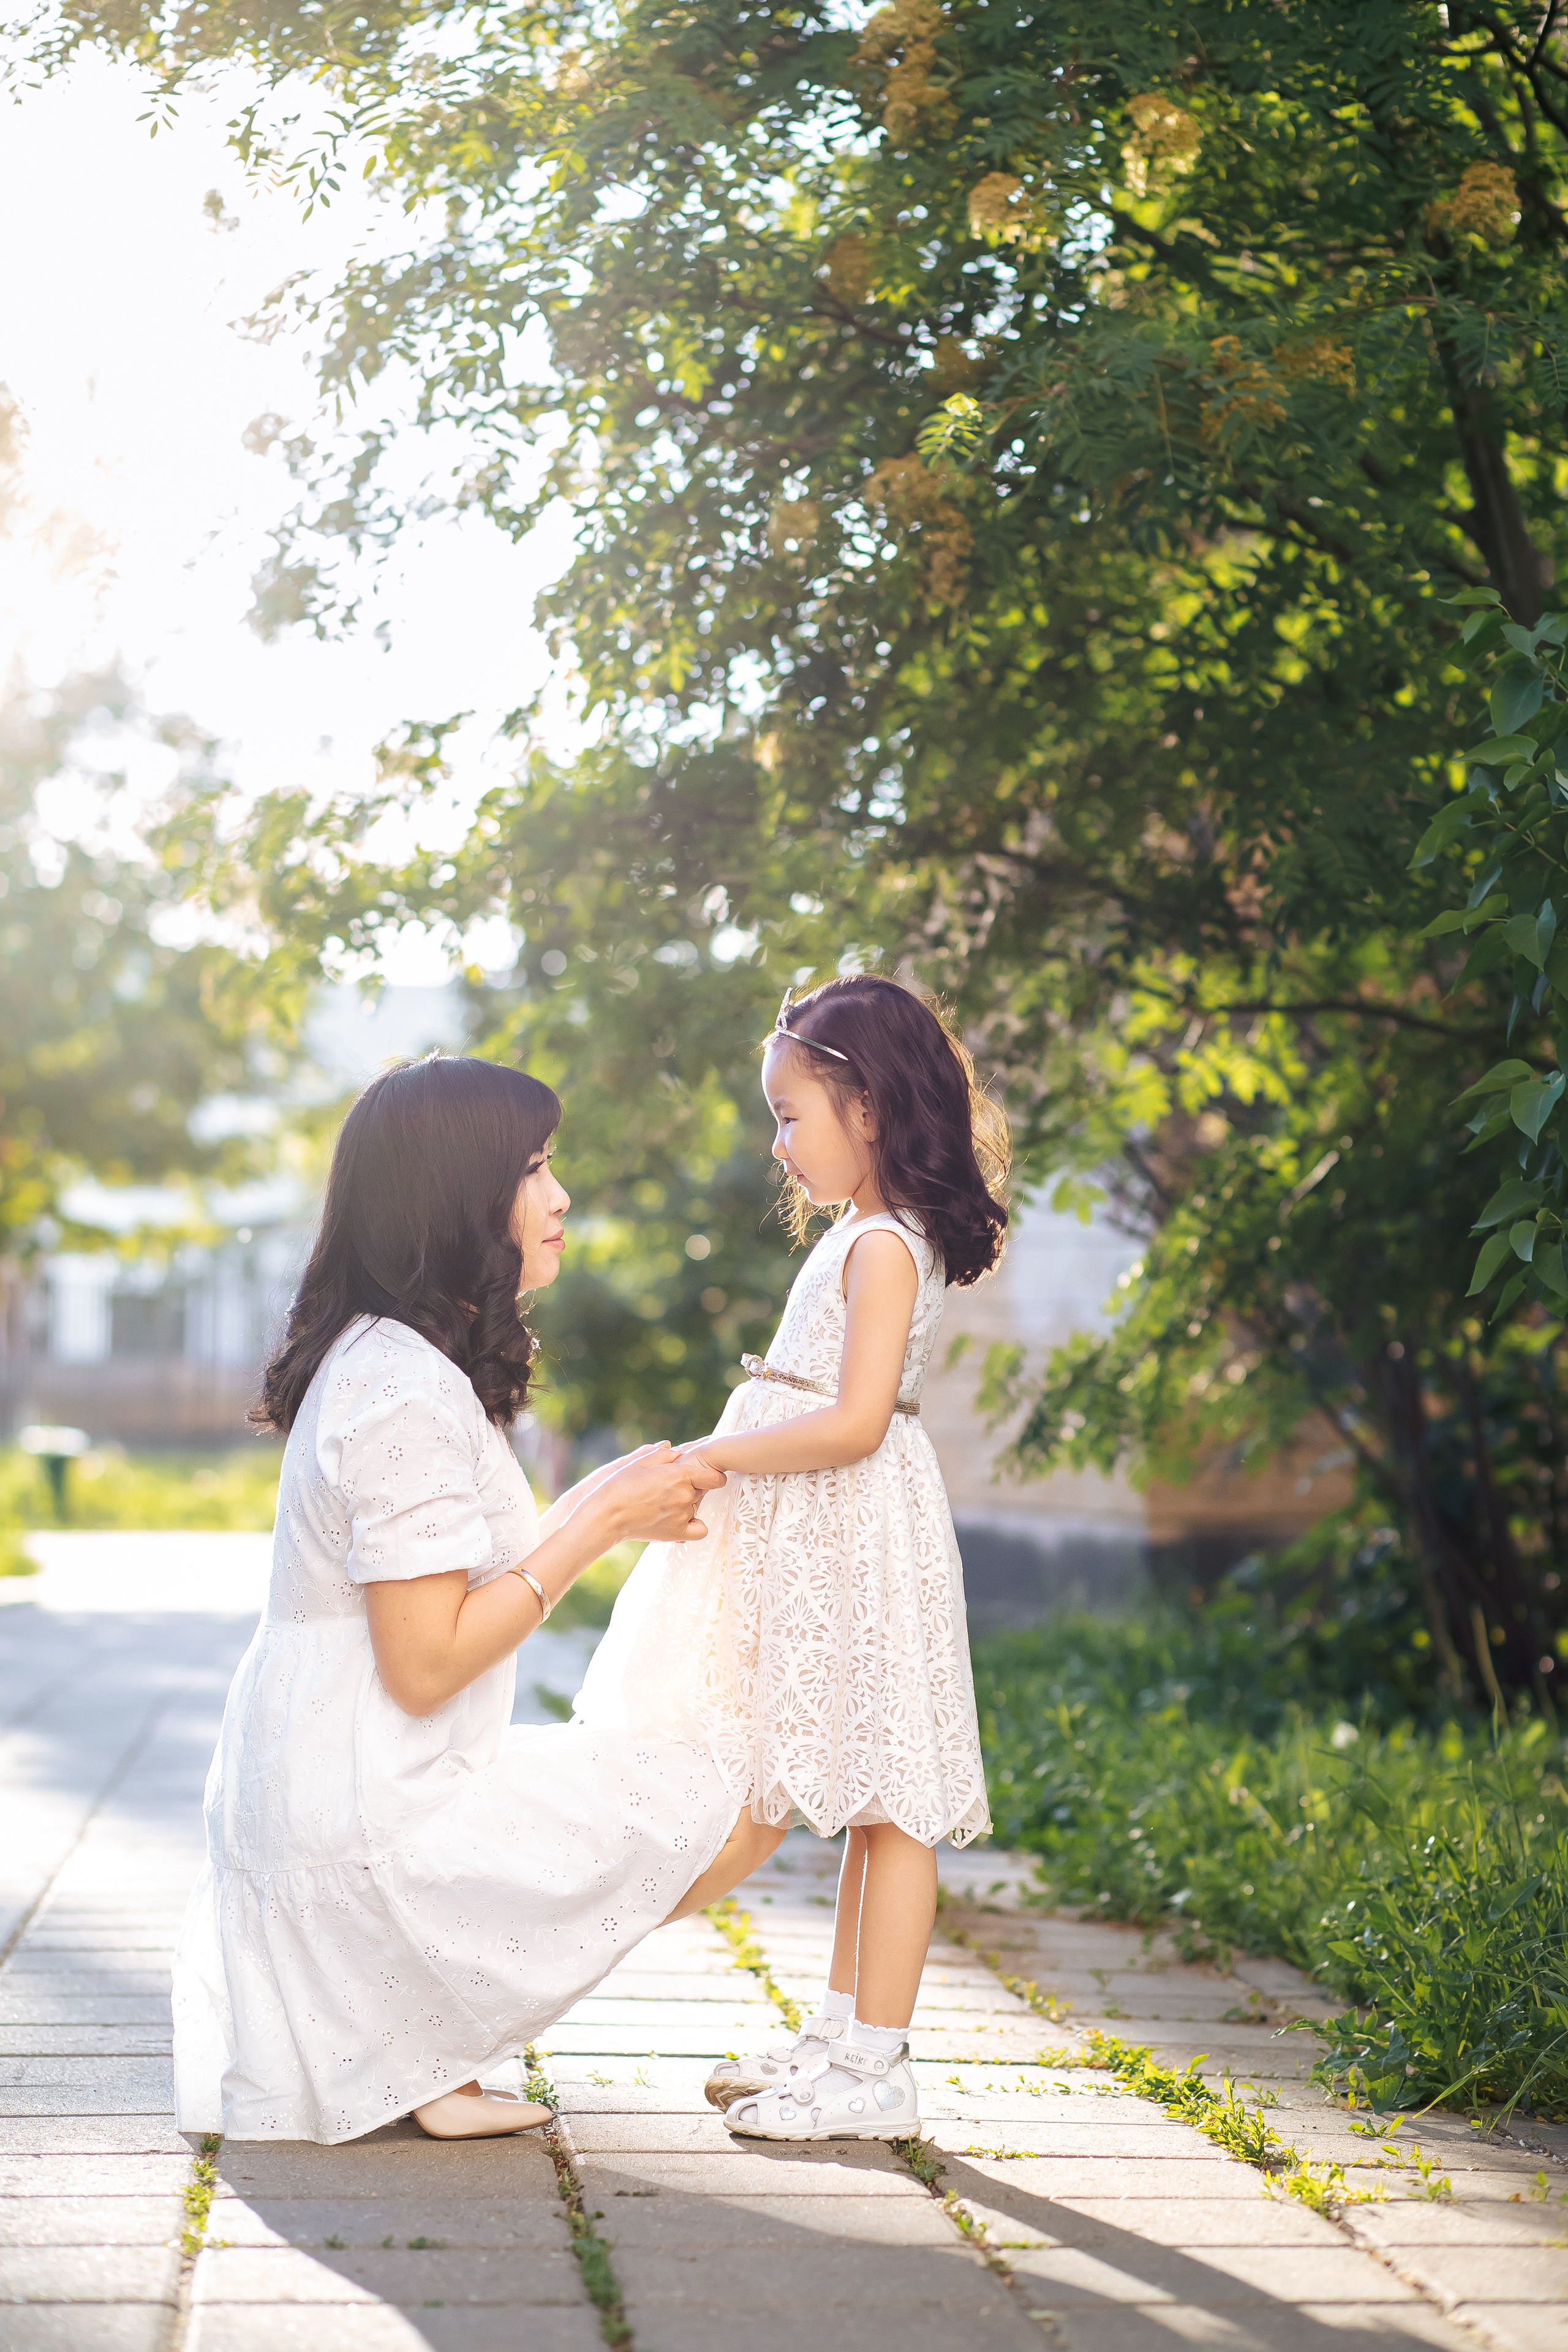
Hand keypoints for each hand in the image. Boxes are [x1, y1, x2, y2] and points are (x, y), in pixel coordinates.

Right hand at [597, 1441, 721, 1543]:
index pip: (715, 1476)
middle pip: (703, 1490)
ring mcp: (682, 1515)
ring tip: (664, 1503)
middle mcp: (685, 1495)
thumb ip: (663, 1455)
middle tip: (671, 1488)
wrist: (606, 1516)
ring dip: (687, 1504)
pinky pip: (699, 1530)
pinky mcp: (676, 1533)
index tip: (703, 1475)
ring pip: (696, 1507)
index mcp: (679, 1475)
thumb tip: (678, 1450)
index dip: (711, 1474)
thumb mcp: (639, 1463)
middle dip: (693, 1487)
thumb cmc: (619, 1486)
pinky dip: (693, 1525)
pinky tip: (681, 1520)